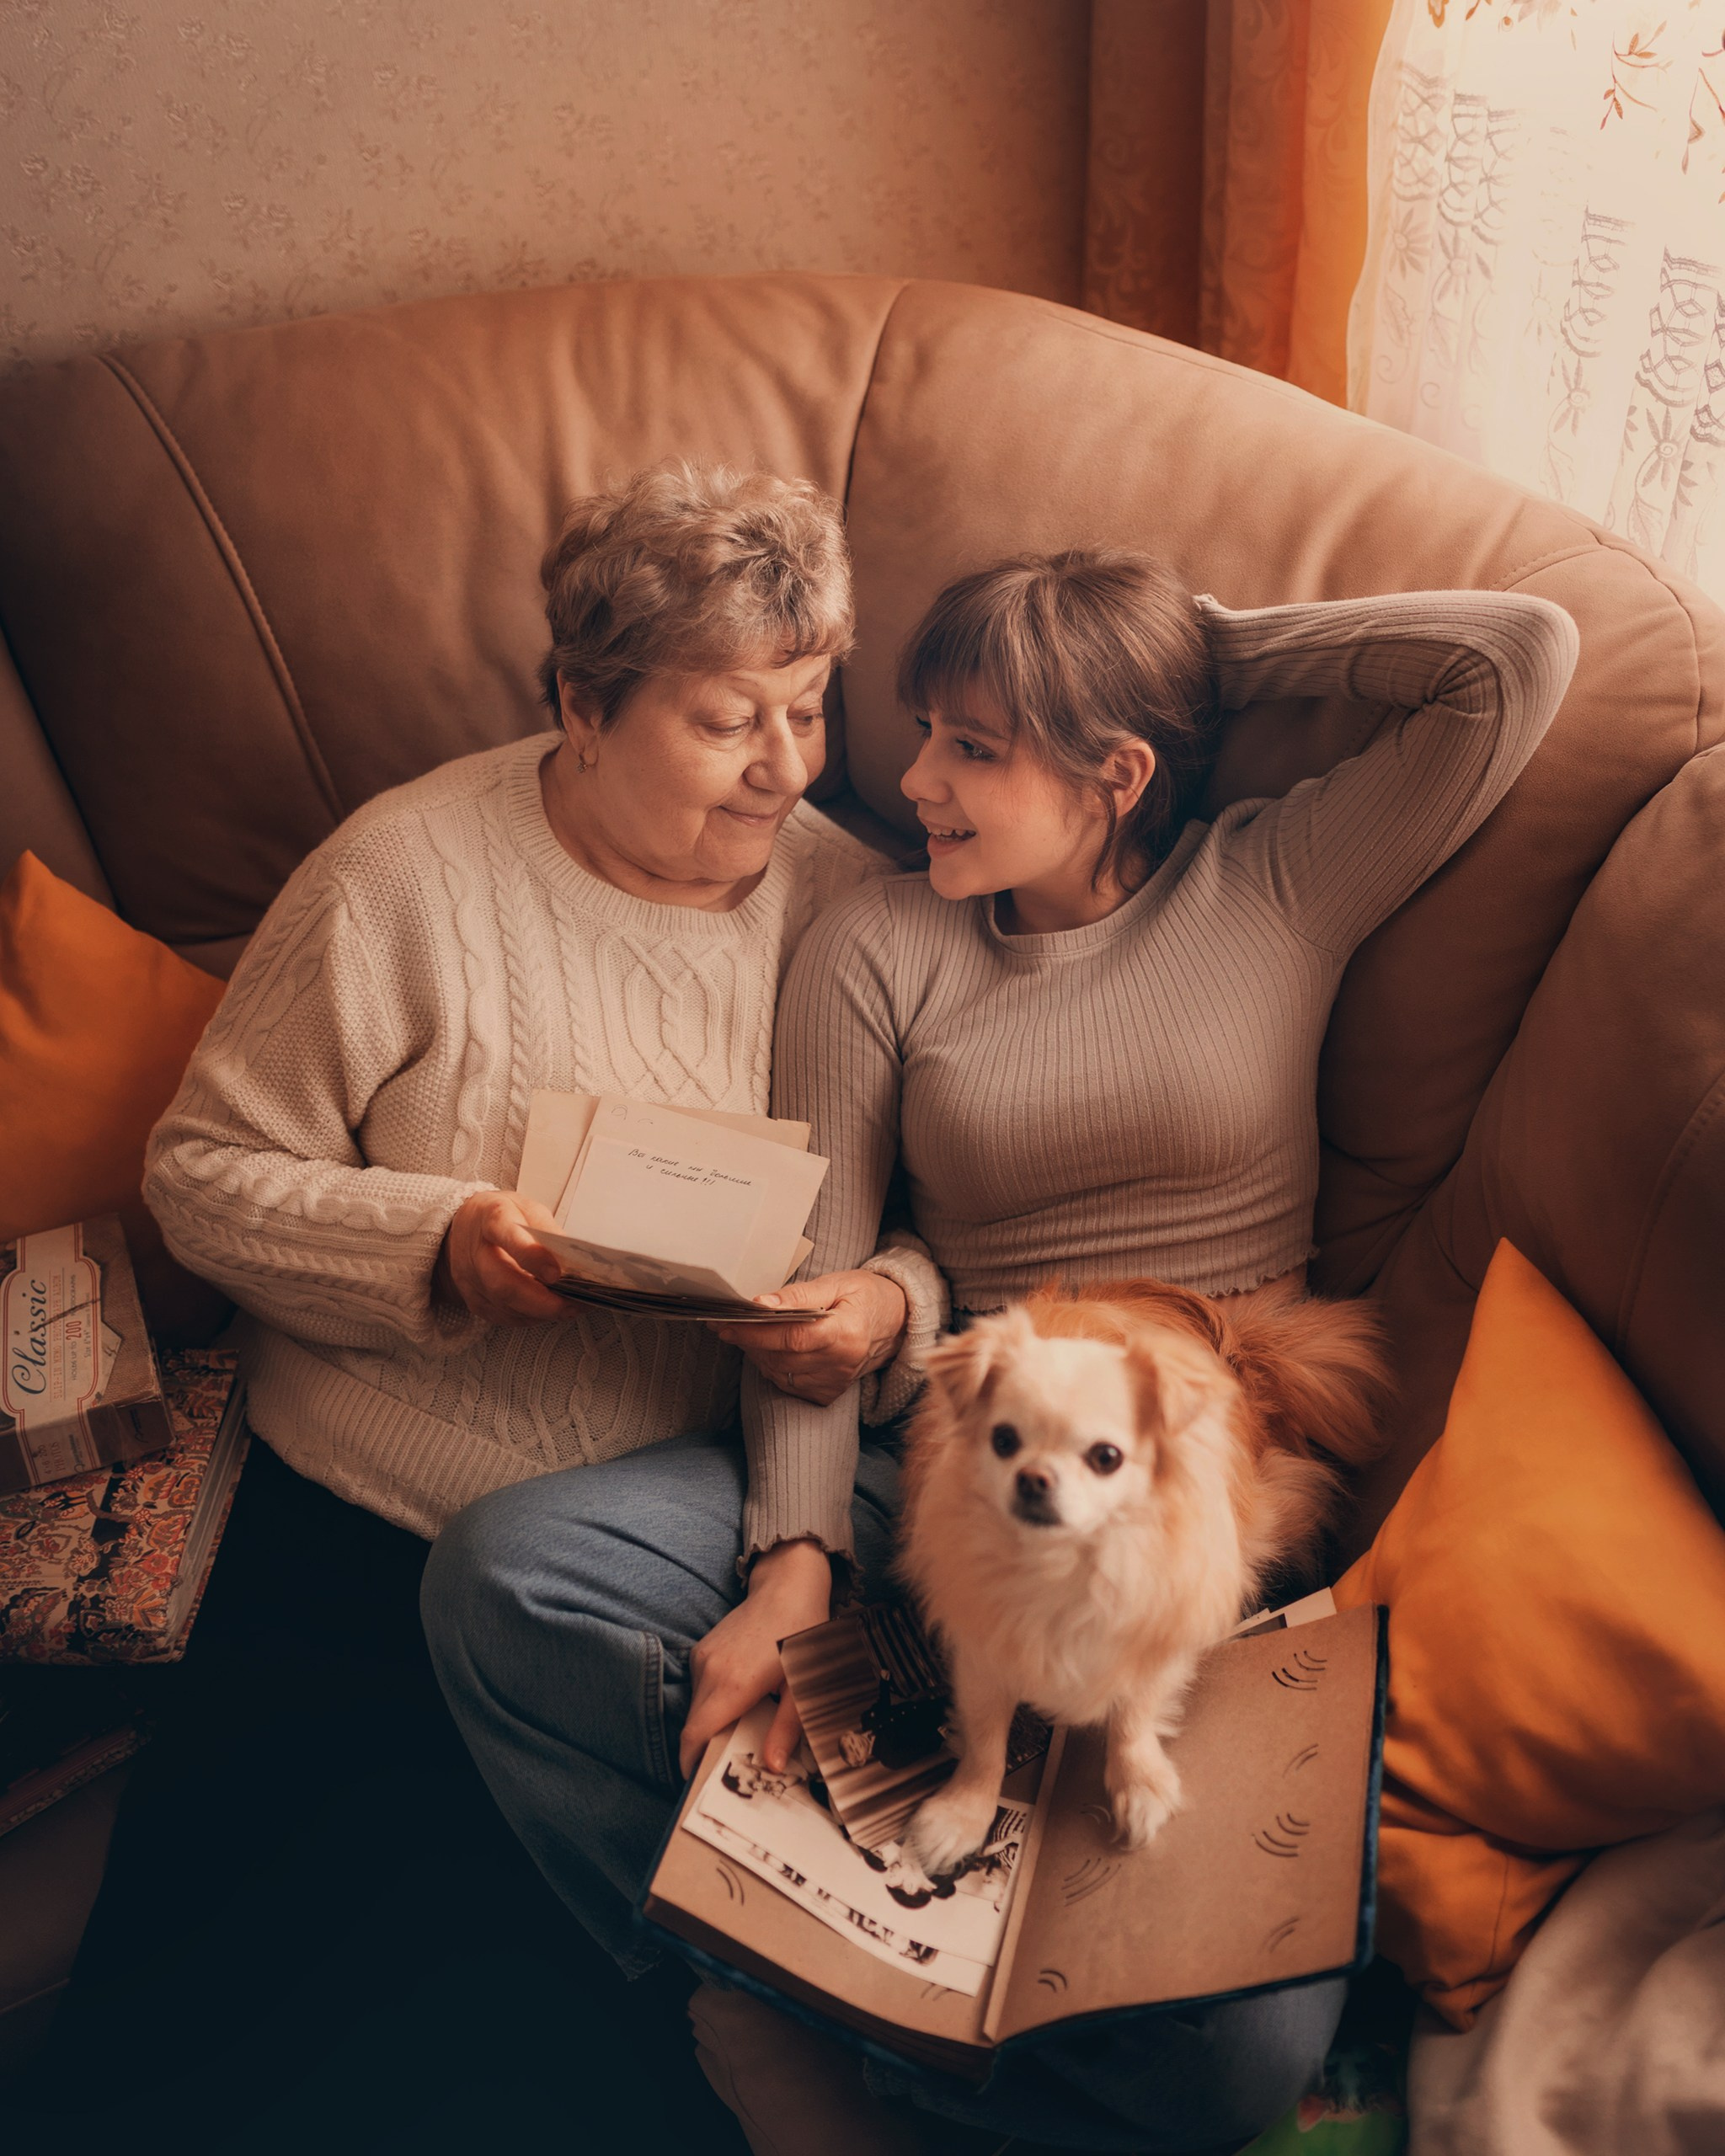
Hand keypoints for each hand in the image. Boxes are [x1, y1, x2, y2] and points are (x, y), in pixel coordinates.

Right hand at [437, 1191, 572, 1325]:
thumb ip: (547, 1230)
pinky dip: (528, 1317)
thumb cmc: (501, 1216)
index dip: (532, 1256)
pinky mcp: (473, 1298)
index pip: (508, 1236)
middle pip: (502, 1282)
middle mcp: (476, 1251)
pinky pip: (501, 1316)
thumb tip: (571, 1258)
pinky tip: (547, 1312)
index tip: (556, 1273)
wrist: (464, 1227)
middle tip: (569, 1304)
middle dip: (539, 1300)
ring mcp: (470, 1278)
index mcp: (492, 1219)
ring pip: (502, 1304)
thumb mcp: (527, 1209)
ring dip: (539, 1312)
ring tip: (568, 1309)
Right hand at [678, 1538, 832, 1778]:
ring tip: (743, 1734)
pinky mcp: (703, 1650)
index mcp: (732, 1685)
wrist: (788, 1584)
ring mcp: (703, 1658)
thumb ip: (787, 1728)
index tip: (701, 1784)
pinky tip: (743, 1703)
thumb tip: (773, 1767)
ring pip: (696, 1708)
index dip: (692, 1764)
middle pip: (693, 1726)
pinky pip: (700, 1689)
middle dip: (706, 1750)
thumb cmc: (802, 1633)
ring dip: (711, 1726)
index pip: (694, 1735)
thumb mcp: (804, 1684)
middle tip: (733, 1767)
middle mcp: (709, 1671)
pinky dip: (713, 1704)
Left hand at [711, 1270, 908, 1406]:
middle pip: (781, 1356)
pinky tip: (772, 1349)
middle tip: (729, 1322)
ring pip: (779, 1372)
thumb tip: (762, 1303)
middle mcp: (842, 1364)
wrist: (894, 1323)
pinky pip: (787, 1384)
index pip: (792, 1337)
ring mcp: (835, 1382)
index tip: (727, 1322)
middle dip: (749, 1339)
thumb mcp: (836, 1283)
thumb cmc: (864, 1296)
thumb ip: (799, 1294)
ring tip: (751, 1331)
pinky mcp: (829, 1393)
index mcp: (847, 1333)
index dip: (756, 1332)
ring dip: (758, 1353)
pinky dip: (773, 1366)